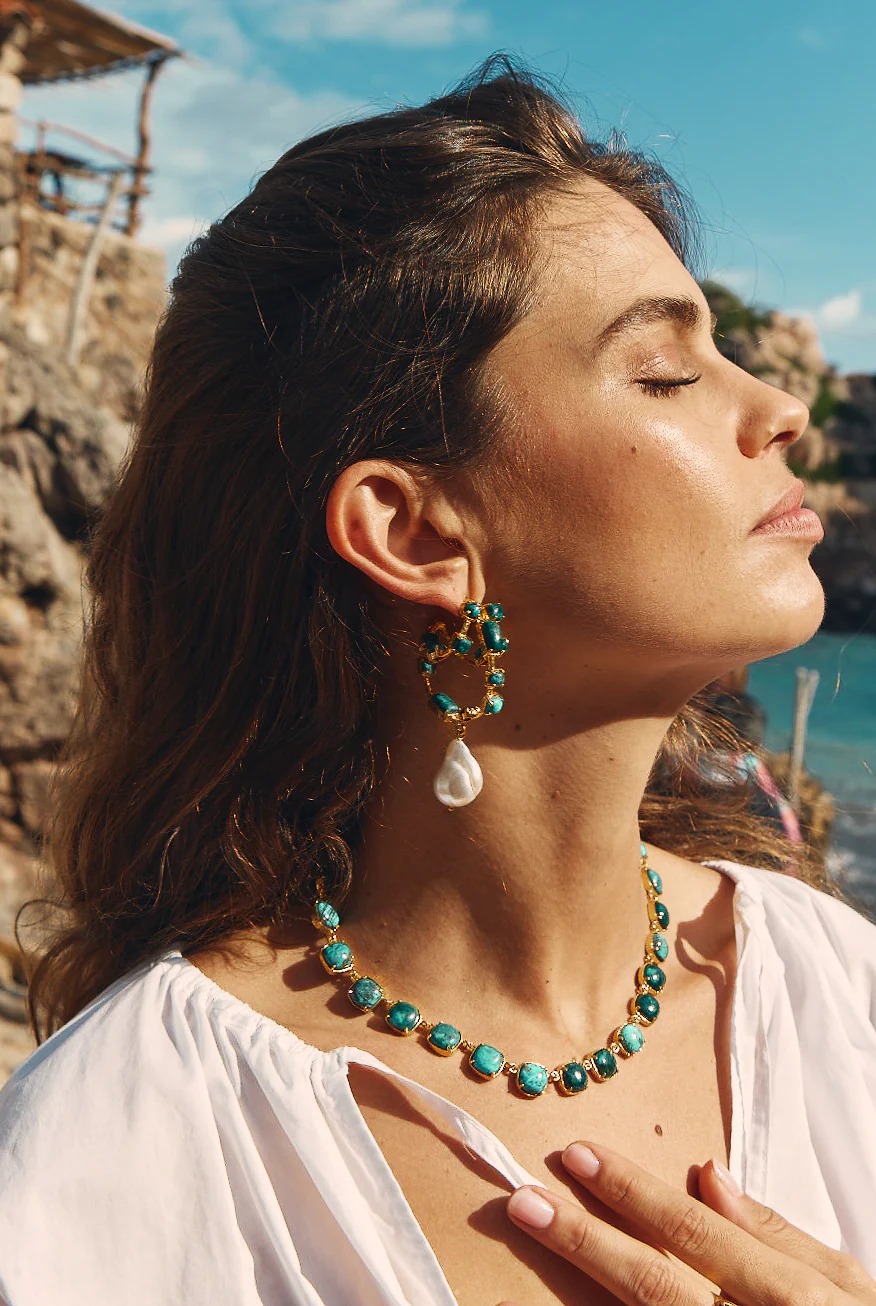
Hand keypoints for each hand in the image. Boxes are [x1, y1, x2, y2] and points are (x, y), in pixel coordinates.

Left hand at [497, 1139, 875, 1305]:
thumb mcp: (847, 1289)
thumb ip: (776, 1234)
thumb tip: (707, 1175)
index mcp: (793, 1297)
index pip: (696, 1232)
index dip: (632, 1193)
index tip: (578, 1155)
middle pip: (655, 1286)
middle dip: (586, 1241)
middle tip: (524, 1200)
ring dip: (584, 1288)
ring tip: (534, 1246)